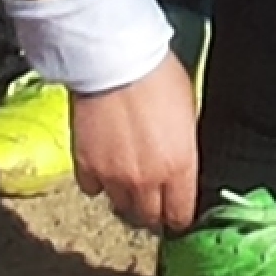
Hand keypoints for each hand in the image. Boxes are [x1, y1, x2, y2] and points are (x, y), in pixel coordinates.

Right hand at [71, 52, 198, 232]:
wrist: (114, 58)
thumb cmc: (154, 73)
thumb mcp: (189, 108)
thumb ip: (184, 145)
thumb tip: (180, 158)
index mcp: (180, 166)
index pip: (180, 214)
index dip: (178, 212)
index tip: (175, 207)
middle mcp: (147, 180)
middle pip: (148, 217)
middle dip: (152, 209)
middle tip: (150, 193)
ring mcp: (114, 176)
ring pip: (120, 206)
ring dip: (125, 196)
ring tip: (126, 177)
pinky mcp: (86, 165)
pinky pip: (92, 188)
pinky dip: (97, 181)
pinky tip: (102, 163)